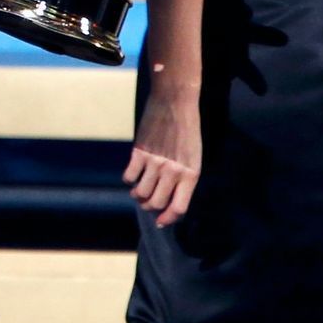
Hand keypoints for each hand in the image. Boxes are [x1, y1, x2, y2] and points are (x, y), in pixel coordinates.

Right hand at [124, 86, 200, 227]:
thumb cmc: (188, 128)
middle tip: (148, 201)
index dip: (168, 218)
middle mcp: (172, 171)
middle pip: (156, 203)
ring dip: (138, 195)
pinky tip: (133, 174)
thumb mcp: (193, 156)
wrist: (175, 100)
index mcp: (191, 173)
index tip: (161, 221)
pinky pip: (129, 176)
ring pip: (140, 193)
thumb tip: (169, 197)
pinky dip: (128, 180)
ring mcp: (154, 161)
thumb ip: (184, 177)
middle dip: (150, 207)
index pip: (178, 208)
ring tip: (139, 189)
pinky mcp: (139, 151)